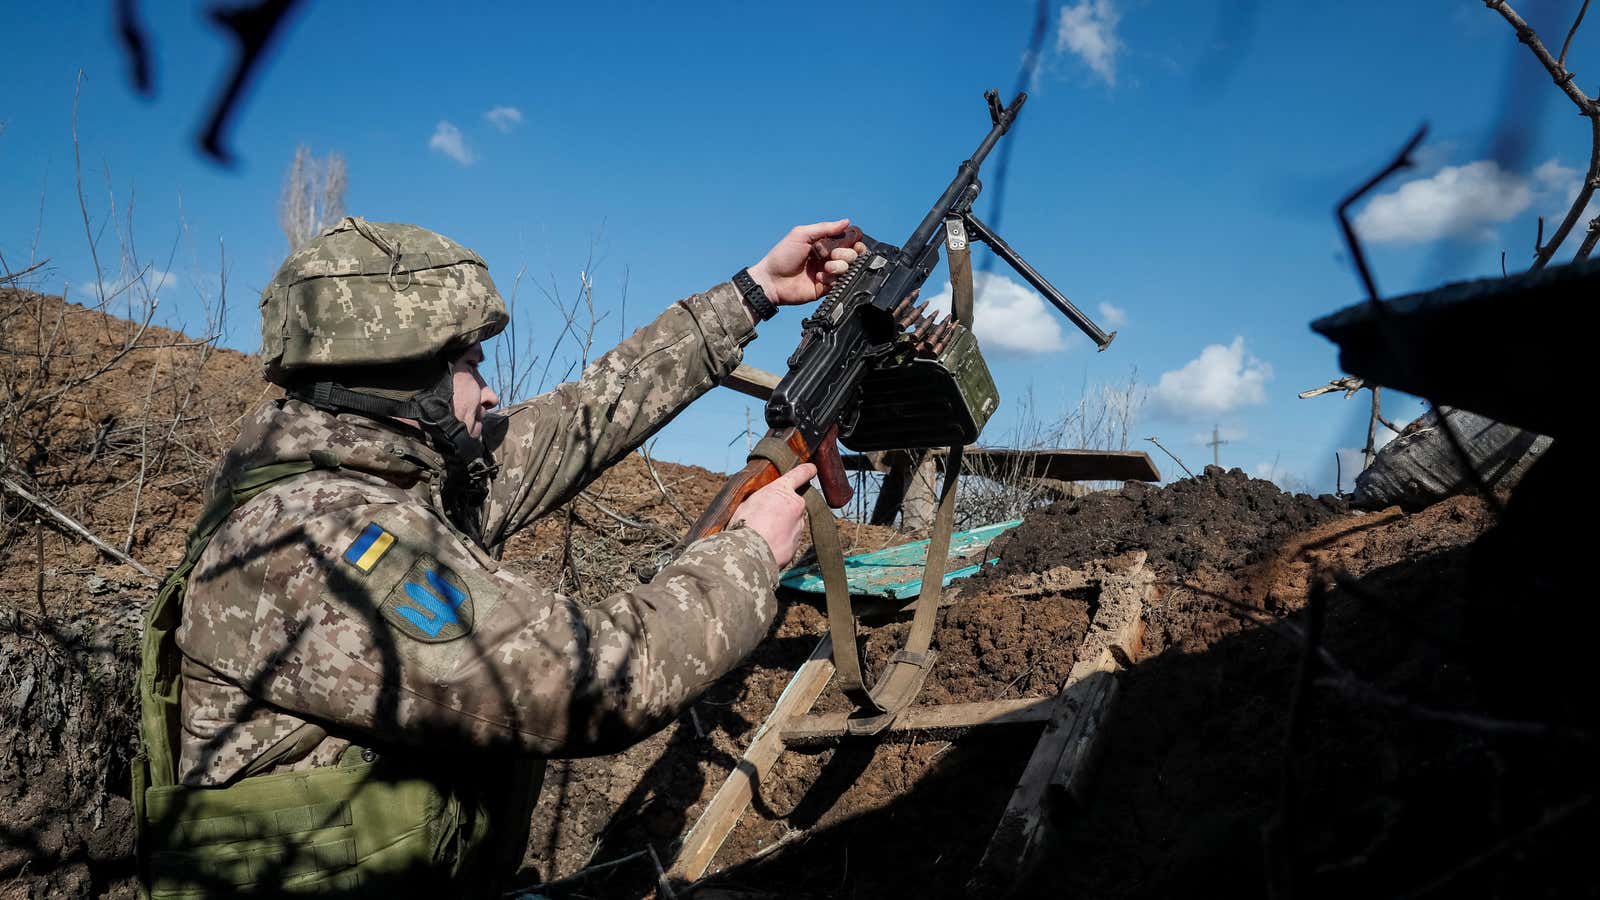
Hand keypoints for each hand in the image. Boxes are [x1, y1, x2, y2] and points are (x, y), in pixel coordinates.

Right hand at [731, 463, 816, 567]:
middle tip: (764, 517)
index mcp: (781, 490)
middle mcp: (796, 505)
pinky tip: (765, 546)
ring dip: (781, 527)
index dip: (806, 470)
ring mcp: (798, 526)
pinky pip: (789, 539)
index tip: (812, 469)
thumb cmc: (742, 525)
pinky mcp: (796, 543)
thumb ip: (759, 499)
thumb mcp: (745, 503)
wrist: (749, 554)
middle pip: (793, 503)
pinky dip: (780, 542)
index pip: (800, 474)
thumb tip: (761, 504)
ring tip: (762, 535)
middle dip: (783, 509)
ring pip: (791, 523)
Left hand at [747, 220, 868, 305]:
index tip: (853, 243)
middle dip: (845, 254)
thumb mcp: (801, 234)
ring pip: (848, 269)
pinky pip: (840, 283)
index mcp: (824, 243)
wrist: (772, 280)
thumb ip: (825, 228)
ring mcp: (827, 273)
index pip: (848, 240)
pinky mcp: (826, 287)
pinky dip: (831, 279)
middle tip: (831, 255)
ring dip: (838, 267)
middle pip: (852, 254)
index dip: (854, 242)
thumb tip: (846, 222)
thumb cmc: (782, 256)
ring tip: (824, 268)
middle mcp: (828, 257)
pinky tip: (818, 278)